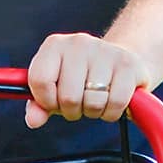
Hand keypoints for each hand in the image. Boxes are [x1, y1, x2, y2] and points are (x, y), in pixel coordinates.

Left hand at [24, 33, 149, 127]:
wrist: (119, 62)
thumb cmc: (79, 79)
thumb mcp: (53, 91)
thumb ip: (38, 106)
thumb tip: (34, 120)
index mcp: (54, 46)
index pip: (40, 81)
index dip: (46, 101)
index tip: (54, 102)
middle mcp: (79, 43)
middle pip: (68, 97)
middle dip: (72, 110)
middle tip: (79, 102)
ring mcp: (106, 51)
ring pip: (93, 102)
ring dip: (93, 112)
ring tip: (95, 99)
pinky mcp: (129, 64)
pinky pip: (116, 103)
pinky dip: (112, 112)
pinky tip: (110, 102)